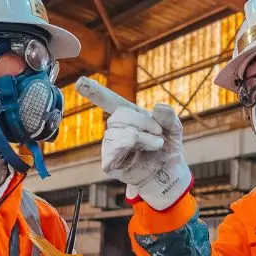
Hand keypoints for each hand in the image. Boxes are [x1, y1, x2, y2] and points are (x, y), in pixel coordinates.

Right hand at [77, 77, 190, 209]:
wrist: (169, 174)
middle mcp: (118, 129)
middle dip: (142, 123)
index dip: (96, 92)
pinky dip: (127, 146)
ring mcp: (112, 146)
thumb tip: (158, 107)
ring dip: (140, 137)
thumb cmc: (168, 150)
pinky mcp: (109, 162)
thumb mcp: (174, 129)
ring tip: (154, 145)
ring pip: (116, 132)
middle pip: (119, 116)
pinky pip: (111, 149)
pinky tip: (138, 151)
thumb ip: (169, 117)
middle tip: (159, 134)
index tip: (80, 82)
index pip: (111, 102)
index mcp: (131, 117)